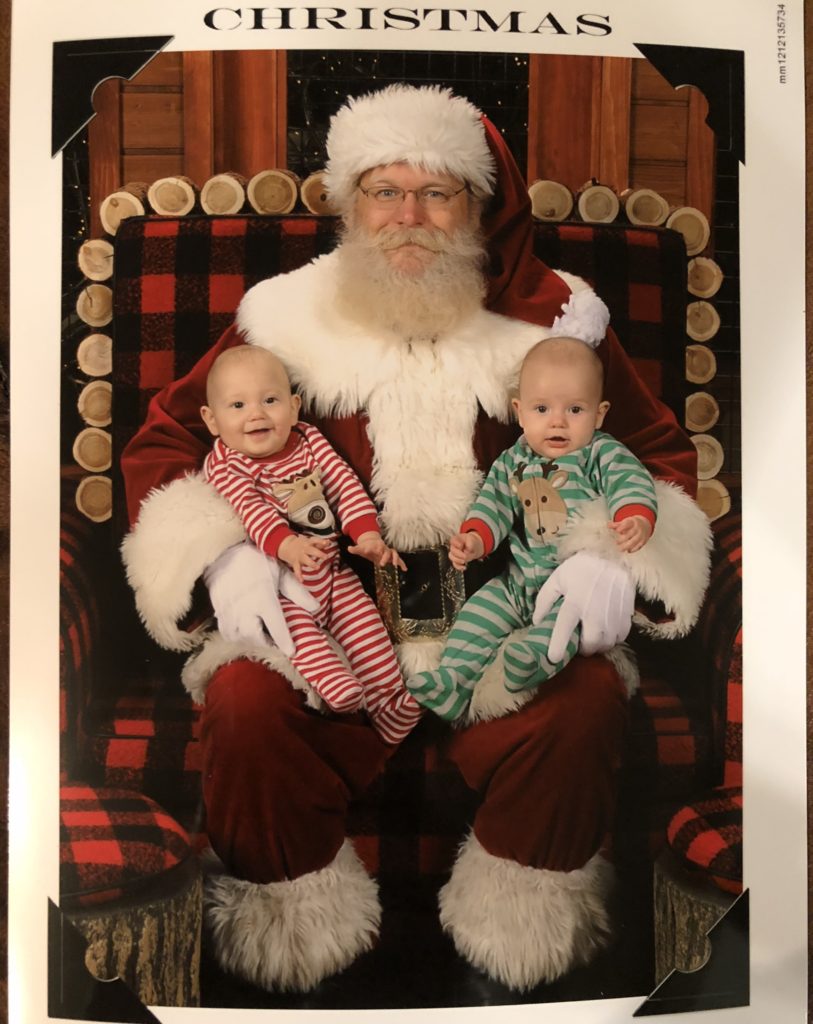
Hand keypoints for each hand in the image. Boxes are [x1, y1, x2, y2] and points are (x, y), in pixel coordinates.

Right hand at [203, 542, 318, 655]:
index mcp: (263, 598)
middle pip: (256, 637)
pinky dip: (237, 636)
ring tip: (262, 636)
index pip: (276, 626)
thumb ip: (297, 592)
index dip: (284, 641)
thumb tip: (315, 607)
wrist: (223, 553)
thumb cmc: (255, 561)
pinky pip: (227, 633)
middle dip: (267, 643)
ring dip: (253, 641)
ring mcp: (229, 612)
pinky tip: (245, 632)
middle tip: (277, 641)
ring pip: (241, 638)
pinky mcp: (219, 612)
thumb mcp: (280, 572)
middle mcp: (245, 609)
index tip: (292, 652)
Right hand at [277, 534, 331, 581]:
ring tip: (317, 567)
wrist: (286, 545)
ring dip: (312, 564)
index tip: (326, 543)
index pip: (315, 541)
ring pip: (306, 560)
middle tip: (326, 557)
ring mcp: (300, 556)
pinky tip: (302, 580)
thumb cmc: (302, 544)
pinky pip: (297, 569)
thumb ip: (320, 543)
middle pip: (311, 550)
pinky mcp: (295, 563)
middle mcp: (304, 549)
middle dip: (319, 554)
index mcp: (308, 543)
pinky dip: (299, 575)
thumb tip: (330, 542)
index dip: (321, 542)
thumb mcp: (310, 541)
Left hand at [347, 531, 406, 570]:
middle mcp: (383, 548)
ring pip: (394, 554)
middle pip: (386, 551)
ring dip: (395, 559)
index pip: (377, 546)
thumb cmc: (366, 547)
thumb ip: (355, 549)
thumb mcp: (360, 548)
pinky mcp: (391, 557)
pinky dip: (402, 564)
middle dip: (384, 557)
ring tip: (395, 565)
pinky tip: (404, 569)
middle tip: (381, 564)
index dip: (375, 548)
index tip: (372, 552)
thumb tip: (348, 548)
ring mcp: (388, 552)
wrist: (373, 543)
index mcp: (376, 545)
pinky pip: (398, 559)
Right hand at [449, 531, 484, 570]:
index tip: (462, 546)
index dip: (457, 544)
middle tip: (465, 556)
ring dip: (458, 560)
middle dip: (459, 554)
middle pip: (452, 550)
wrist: (474, 547)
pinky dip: (459, 567)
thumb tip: (467, 551)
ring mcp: (454, 553)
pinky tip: (464, 567)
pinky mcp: (456, 560)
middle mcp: (453, 546)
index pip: (453, 541)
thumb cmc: (471, 541)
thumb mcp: (472, 540)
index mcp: (456, 539)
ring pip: (452, 557)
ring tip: (464, 561)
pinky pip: (454, 564)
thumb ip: (470, 544)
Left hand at [532, 551, 634, 660]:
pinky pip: (620, 637)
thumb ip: (544, 600)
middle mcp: (595, 611)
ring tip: (593, 638)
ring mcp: (613, 614)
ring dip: (598, 646)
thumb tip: (537, 622)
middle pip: (591, 643)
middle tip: (579, 644)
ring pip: (607, 643)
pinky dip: (613, 638)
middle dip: (584, 649)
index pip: (565, 627)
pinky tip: (607, 630)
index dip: (559, 644)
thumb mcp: (557, 579)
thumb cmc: (581, 568)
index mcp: (574, 601)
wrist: (612, 555)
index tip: (553, 658)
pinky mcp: (627, 614)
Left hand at [608, 515, 651, 552]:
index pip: (627, 524)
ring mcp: (641, 535)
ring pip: (635, 541)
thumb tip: (608, 525)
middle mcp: (637, 528)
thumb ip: (616, 525)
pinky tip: (628, 551)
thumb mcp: (625, 522)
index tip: (617, 531)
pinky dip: (634, 549)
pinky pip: (639, 546)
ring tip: (621, 549)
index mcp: (632, 522)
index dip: (622, 527)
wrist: (645, 524)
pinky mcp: (643, 541)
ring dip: (627, 546)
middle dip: (623, 539)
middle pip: (631, 533)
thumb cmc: (633, 524)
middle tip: (616, 542)